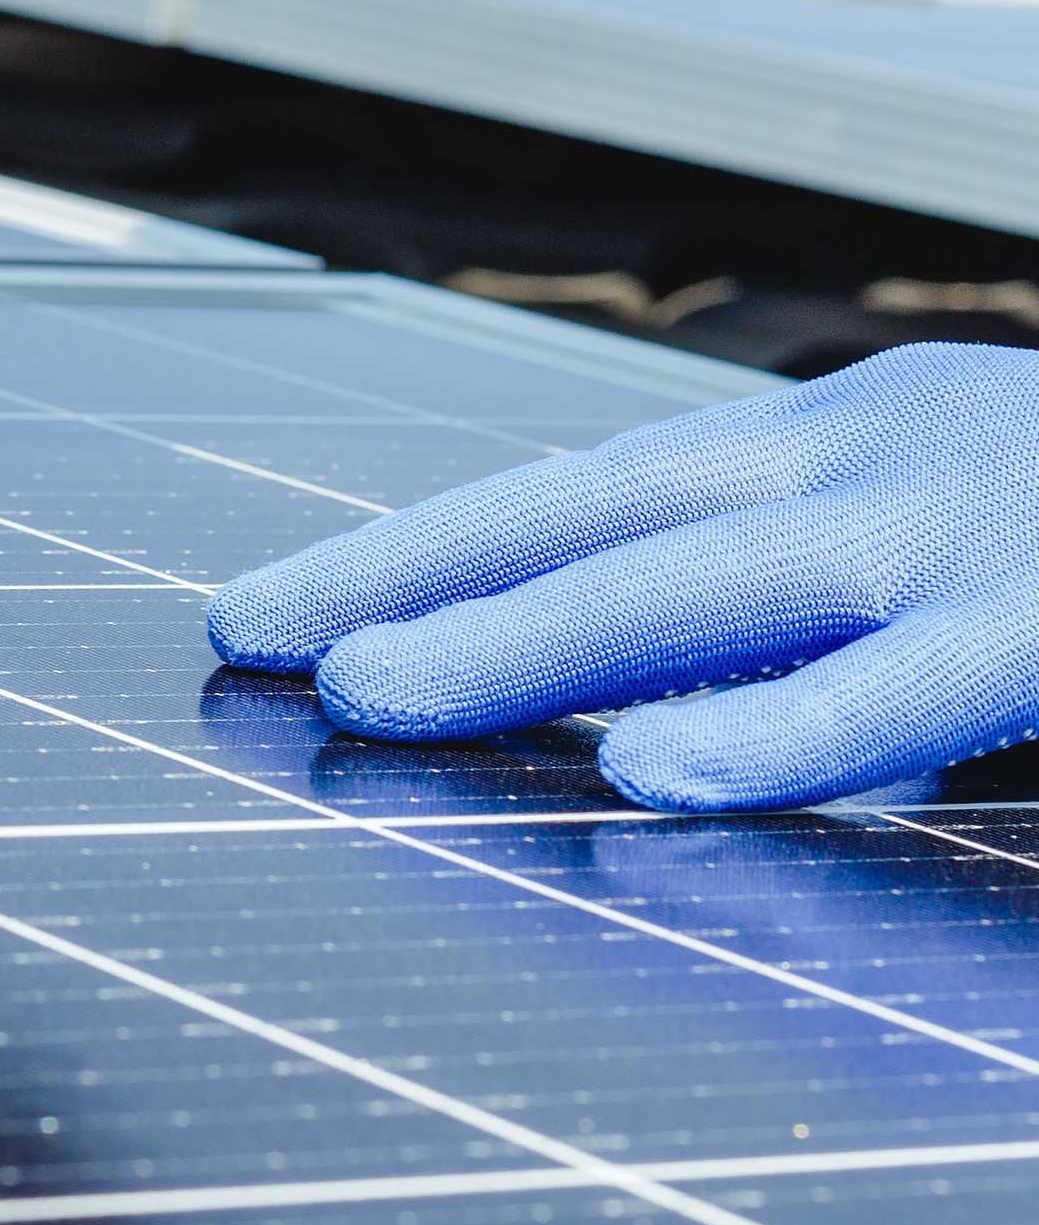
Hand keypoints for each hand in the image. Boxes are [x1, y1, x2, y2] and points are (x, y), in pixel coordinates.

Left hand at [207, 343, 1038, 811]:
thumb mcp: (898, 545)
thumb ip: (757, 621)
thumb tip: (579, 707)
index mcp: (818, 447)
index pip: (569, 494)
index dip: (410, 548)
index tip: (259, 609)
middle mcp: (871, 463)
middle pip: (598, 518)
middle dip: (422, 579)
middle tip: (258, 637)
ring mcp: (974, 533)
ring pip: (718, 585)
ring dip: (536, 637)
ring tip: (379, 694)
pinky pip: (920, 690)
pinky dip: (791, 732)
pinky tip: (659, 777)